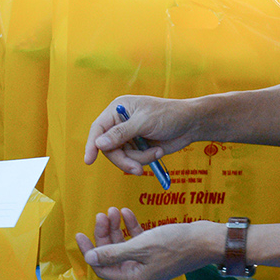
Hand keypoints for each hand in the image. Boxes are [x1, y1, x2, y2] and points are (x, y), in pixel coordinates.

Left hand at [74, 209, 221, 279]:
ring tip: (114, 210)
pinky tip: (126, 213)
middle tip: (102, 214)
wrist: (206, 240)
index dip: (90, 251)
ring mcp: (149, 261)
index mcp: (135, 277)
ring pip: (124, 245)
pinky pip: (137, 240)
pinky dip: (130, 227)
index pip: (103, 268)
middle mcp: (140, 272)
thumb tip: (89, 258)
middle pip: (112, 255)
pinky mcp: (157, 250)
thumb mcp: (141, 246)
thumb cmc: (176, 243)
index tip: (79, 234)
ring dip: (116, 228)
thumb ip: (114, 253)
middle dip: (104, 235)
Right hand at [82, 95, 196, 172]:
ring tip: (155, 152)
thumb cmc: (168, 115)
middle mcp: (120, 123)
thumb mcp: (144, 122)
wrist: (191, 124)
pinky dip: (145, 159)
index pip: (98, 128)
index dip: (92, 145)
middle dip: (124, 159)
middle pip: (109, 148)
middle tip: (137, 169)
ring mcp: (129, 137)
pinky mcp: (138, 148)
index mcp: (118, 110)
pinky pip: (134, 160)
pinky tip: (158, 151)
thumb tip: (99, 144)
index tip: (89, 160)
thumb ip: (121, 133)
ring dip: (139, 159)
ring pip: (122, 157)